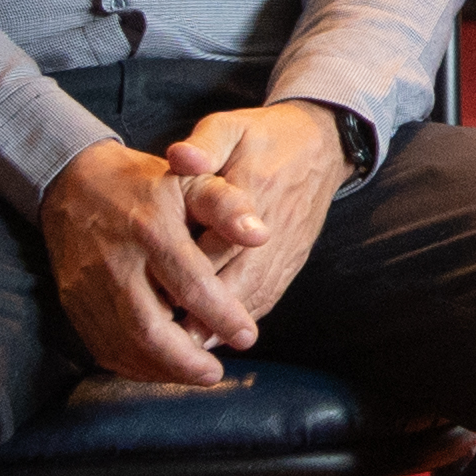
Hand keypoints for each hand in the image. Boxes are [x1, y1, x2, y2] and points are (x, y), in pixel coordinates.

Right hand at [41, 142, 258, 385]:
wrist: (73, 182)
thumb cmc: (146, 184)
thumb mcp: (192, 180)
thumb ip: (228, 206)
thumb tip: (261, 236)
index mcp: (152, 229)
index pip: (190, 283)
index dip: (221, 315)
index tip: (248, 336)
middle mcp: (117, 262)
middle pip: (149, 326)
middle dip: (186, 359)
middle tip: (217, 373)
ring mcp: (89, 286)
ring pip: (123, 342)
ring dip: (161, 368)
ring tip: (196, 375)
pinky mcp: (73, 301)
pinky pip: (100, 344)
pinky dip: (131, 364)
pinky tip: (160, 368)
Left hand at [166, 100, 348, 327]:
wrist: (322, 144)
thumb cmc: (266, 137)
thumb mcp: (232, 126)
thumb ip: (205, 144)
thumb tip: (181, 158)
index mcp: (254, 193)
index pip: (218, 242)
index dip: (187, 274)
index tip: (153, 296)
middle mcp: (273, 228)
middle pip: (238, 281)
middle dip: (205, 314)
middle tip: (167, 340)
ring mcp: (287, 248)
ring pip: (256, 295)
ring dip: (225, 325)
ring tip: (189, 349)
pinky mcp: (293, 258)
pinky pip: (270, 294)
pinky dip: (243, 318)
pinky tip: (218, 335)